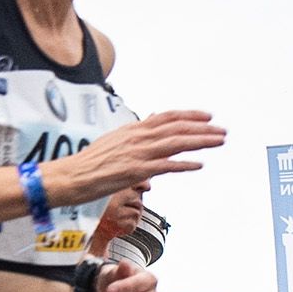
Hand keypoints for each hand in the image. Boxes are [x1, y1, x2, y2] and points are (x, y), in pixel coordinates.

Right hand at [44, 108, 224, 208]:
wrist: (70, 176)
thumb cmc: (89, 163)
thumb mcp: (114, 139)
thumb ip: (135, 132)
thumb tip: (150, 120)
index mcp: (132, 128)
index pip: (167, 116)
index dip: (190, 115)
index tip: (208, 116)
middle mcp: (138, 136)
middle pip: (178, 127)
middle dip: (203, 128)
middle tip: (221, 130)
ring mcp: (138, 153)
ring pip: (177, 142)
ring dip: (201, 141)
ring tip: (218, 141)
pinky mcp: (137, 170)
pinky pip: (167, 165)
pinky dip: (185, 164)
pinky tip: (199, 164)